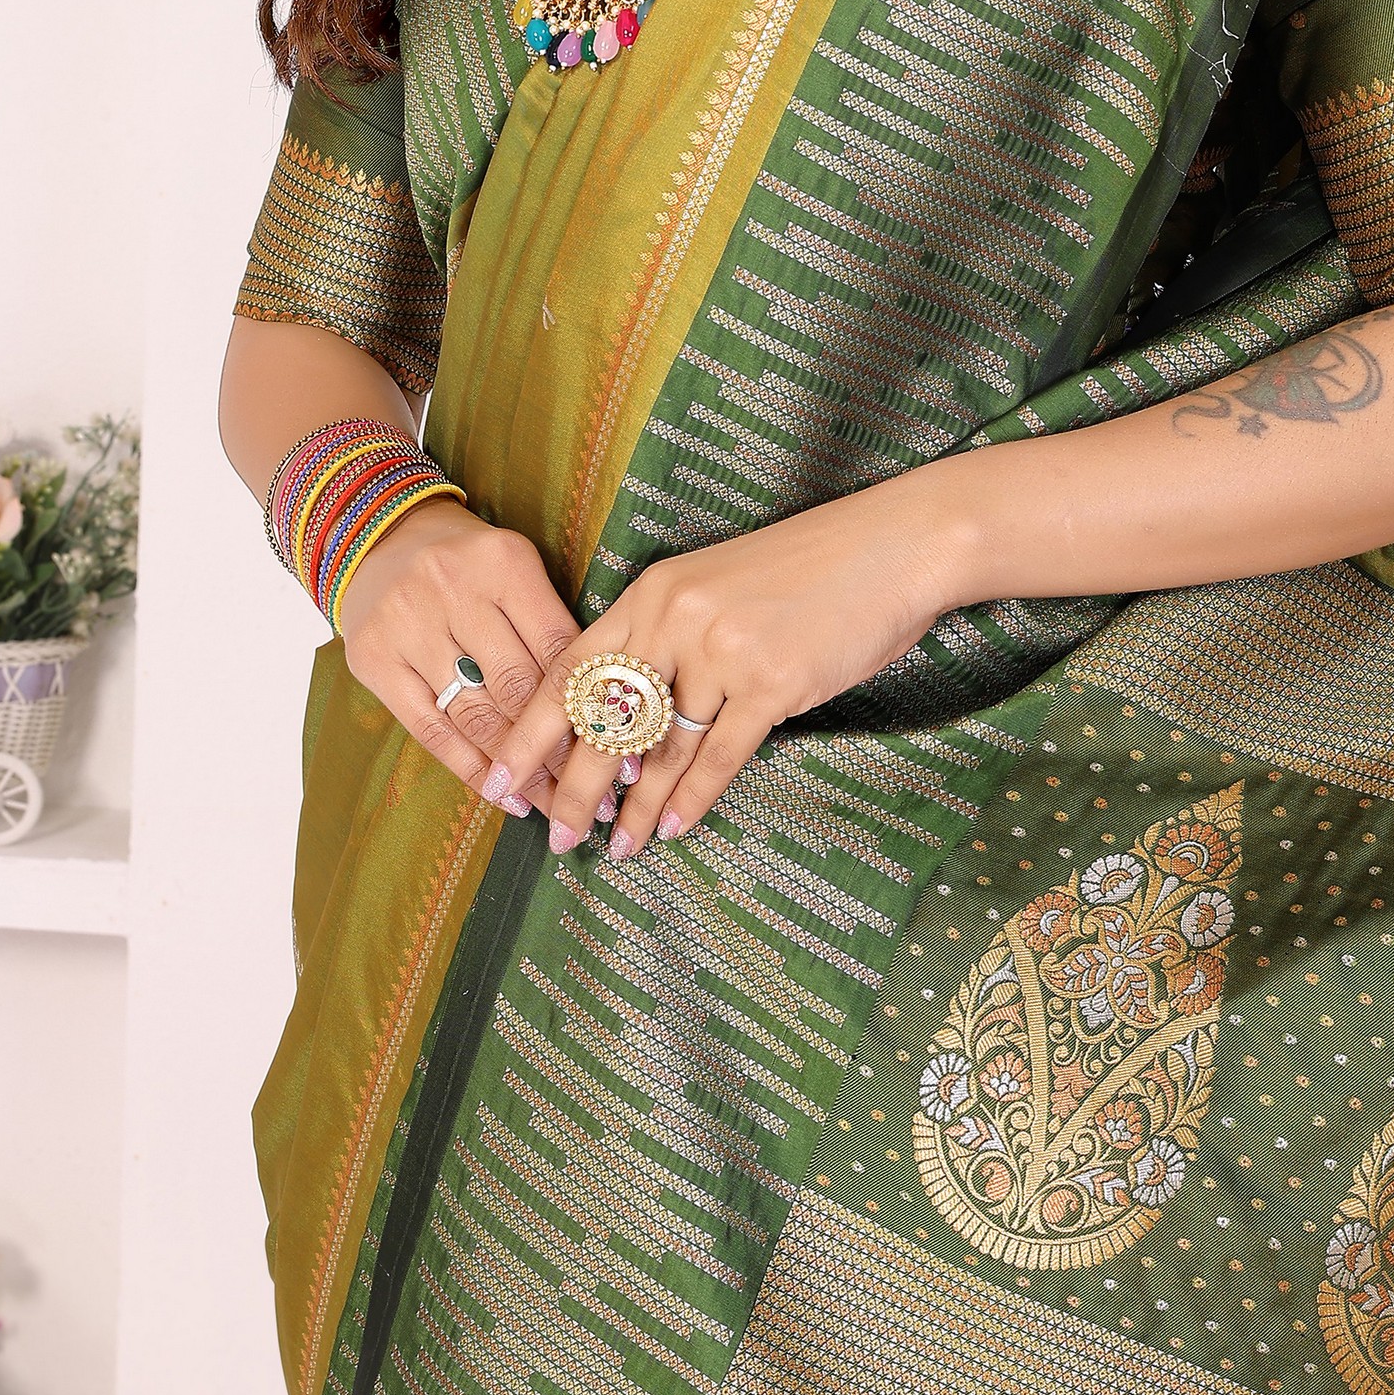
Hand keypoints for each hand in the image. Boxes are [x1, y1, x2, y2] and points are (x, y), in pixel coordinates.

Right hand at [336, 503, 583, 808]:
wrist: (380, 540)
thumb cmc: (469, 565)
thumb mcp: (516, 571)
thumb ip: (550, 626)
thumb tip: (601, 708)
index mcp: (504, 562)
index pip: (559, 647)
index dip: (590, 704)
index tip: (621, 748)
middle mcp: (452, 590)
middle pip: (519, 687)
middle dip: (561, 749)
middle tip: (595, 794)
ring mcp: (407, 626)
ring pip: (477, 716)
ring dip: (521, 770)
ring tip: (555, 803)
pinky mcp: (374, 660)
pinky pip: (430, 730)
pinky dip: (471, 769)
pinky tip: (503, 795)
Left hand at [477, 478, 966, 859]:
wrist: (892, 546)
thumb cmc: (808, 568)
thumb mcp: (715, 584)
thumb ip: (668, 639)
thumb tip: (630, 723)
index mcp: (652, 592)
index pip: (570, 671)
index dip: (531, 731)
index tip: (501, 776)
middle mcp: (675, 619)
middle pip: (605, 720)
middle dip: (575, 787)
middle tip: (556, 835)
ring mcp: (723, 651)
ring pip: (661, 750)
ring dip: (636, 808)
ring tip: (616, 848)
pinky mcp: (771, 683)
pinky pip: (717, 756)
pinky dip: (691, 800)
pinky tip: (671, 829)